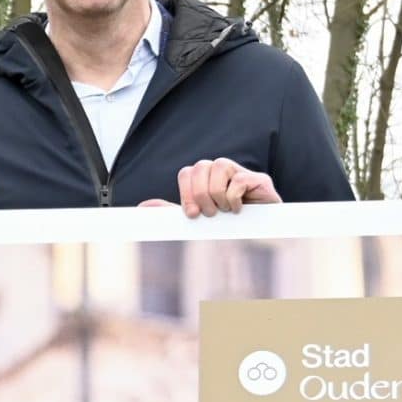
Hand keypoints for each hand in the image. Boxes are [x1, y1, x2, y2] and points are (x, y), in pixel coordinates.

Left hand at [148, 159, 279, 216]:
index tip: (192, 214)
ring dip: (218, 195)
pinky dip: (234, 199)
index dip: (186, 193)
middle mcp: (222, 170)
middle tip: (210, 214)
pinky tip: (239, 210)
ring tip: (225, 211)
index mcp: (205, 178)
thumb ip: (171, 211)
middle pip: (200, 166)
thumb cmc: (225, 225)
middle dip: (201, 195)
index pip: (187, 172)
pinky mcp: (260, 179)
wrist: (258, 236)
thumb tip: (142, 207)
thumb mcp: (196, 218)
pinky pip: (239, 180)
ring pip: (219, 166)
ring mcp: (241, 172)